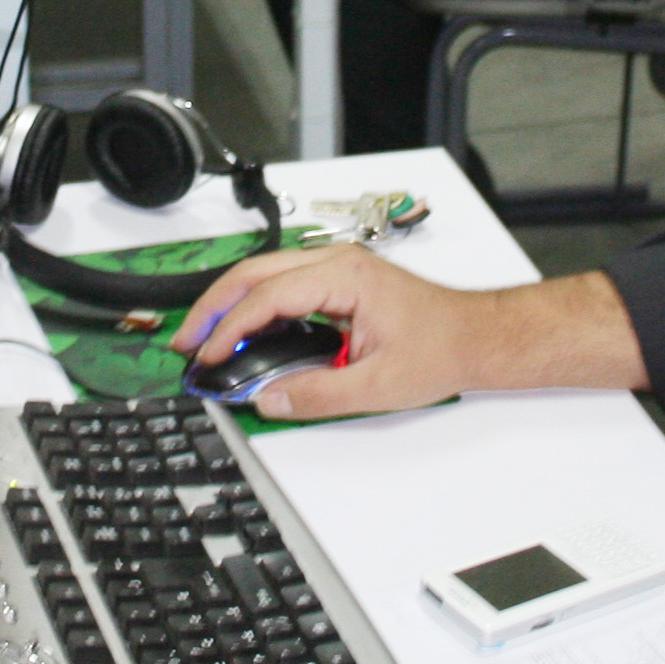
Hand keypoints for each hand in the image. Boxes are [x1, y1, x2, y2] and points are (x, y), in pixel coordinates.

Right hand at [176, 249, 644, 419]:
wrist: (477, 337)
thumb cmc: (443, 348)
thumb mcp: (377, 384)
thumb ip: (317, 394)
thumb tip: (269, 399)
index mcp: (344, 277)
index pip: (268, 297)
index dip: (230, 329)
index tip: (208, 357)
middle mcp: (337, 264)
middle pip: (255, 273)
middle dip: (214, 308)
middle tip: (186, 342)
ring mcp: (338, 270)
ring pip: (266, 275)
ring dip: (232, 305)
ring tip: (204, 339)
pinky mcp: (340, 283)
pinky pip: (284, 285)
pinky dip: (255, 307)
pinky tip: (242, 332)